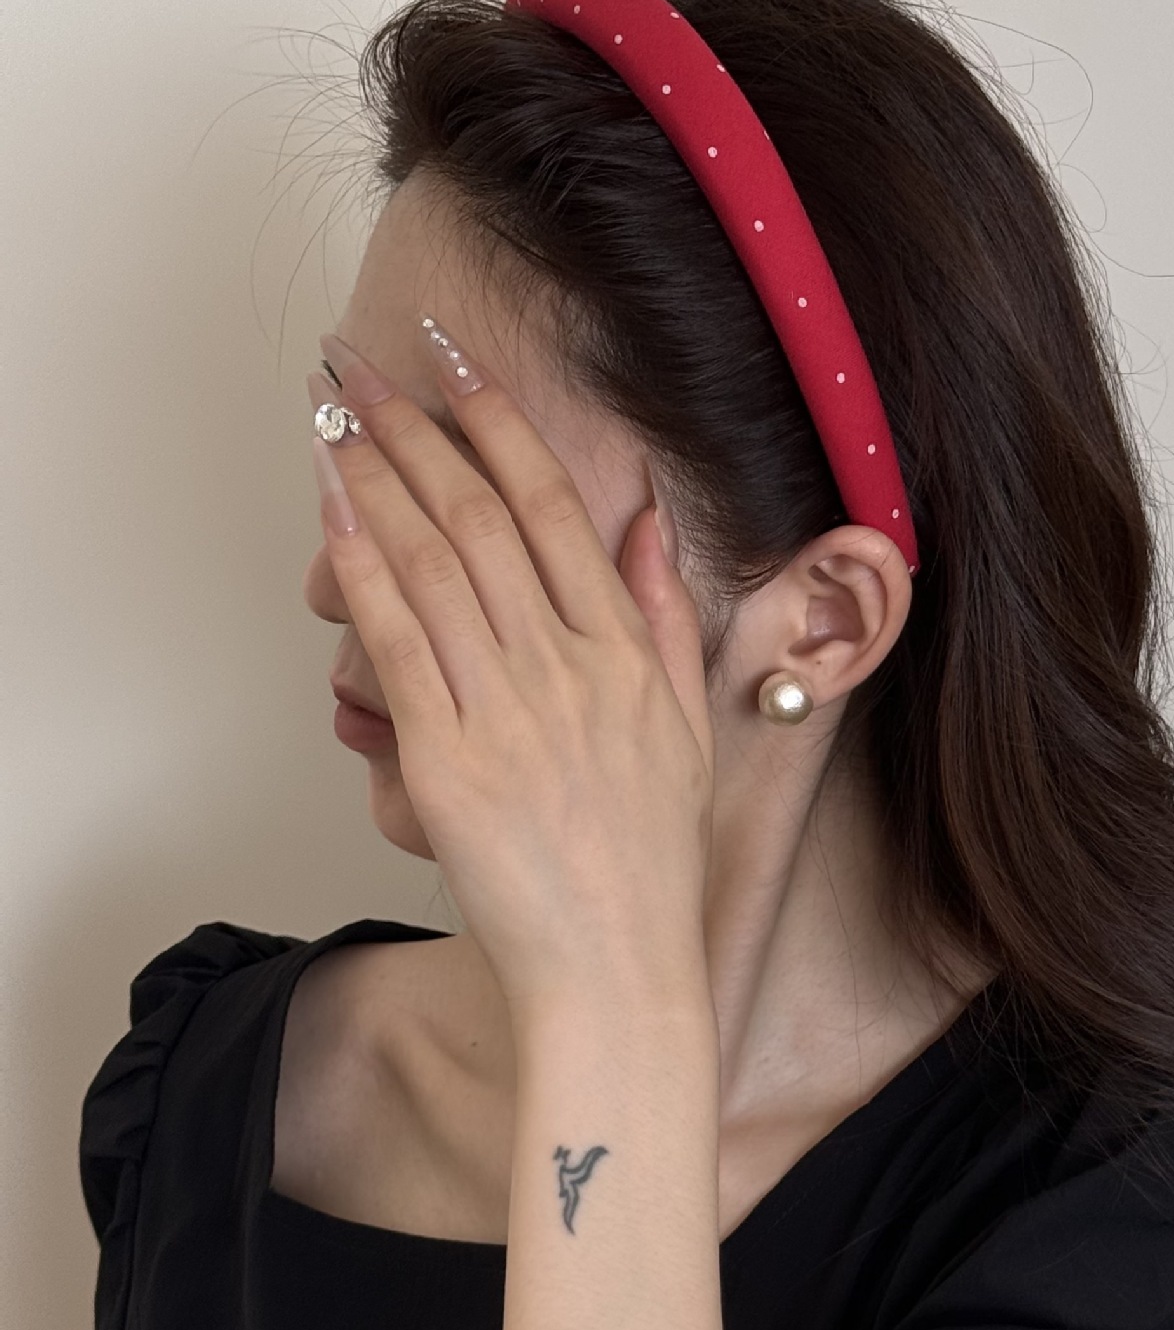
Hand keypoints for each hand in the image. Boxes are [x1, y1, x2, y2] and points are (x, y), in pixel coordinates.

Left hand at [311, 320, 714, 1022]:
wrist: (616, 965)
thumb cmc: (647, 860)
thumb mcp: (685, 730)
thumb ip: (662, 617)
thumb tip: (645, 522)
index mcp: (627, 656)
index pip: (555, 511)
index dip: (500, 424)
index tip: (456, 364)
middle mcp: (571, 669)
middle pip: (481, 518)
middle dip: (415, 429)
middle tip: (363, 367)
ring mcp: (510, 712)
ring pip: (435, 565)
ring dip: (376, 478)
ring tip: (332, 415)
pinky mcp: (451, 761)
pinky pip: (401, 642)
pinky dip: (365, 568)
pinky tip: (335, 512)